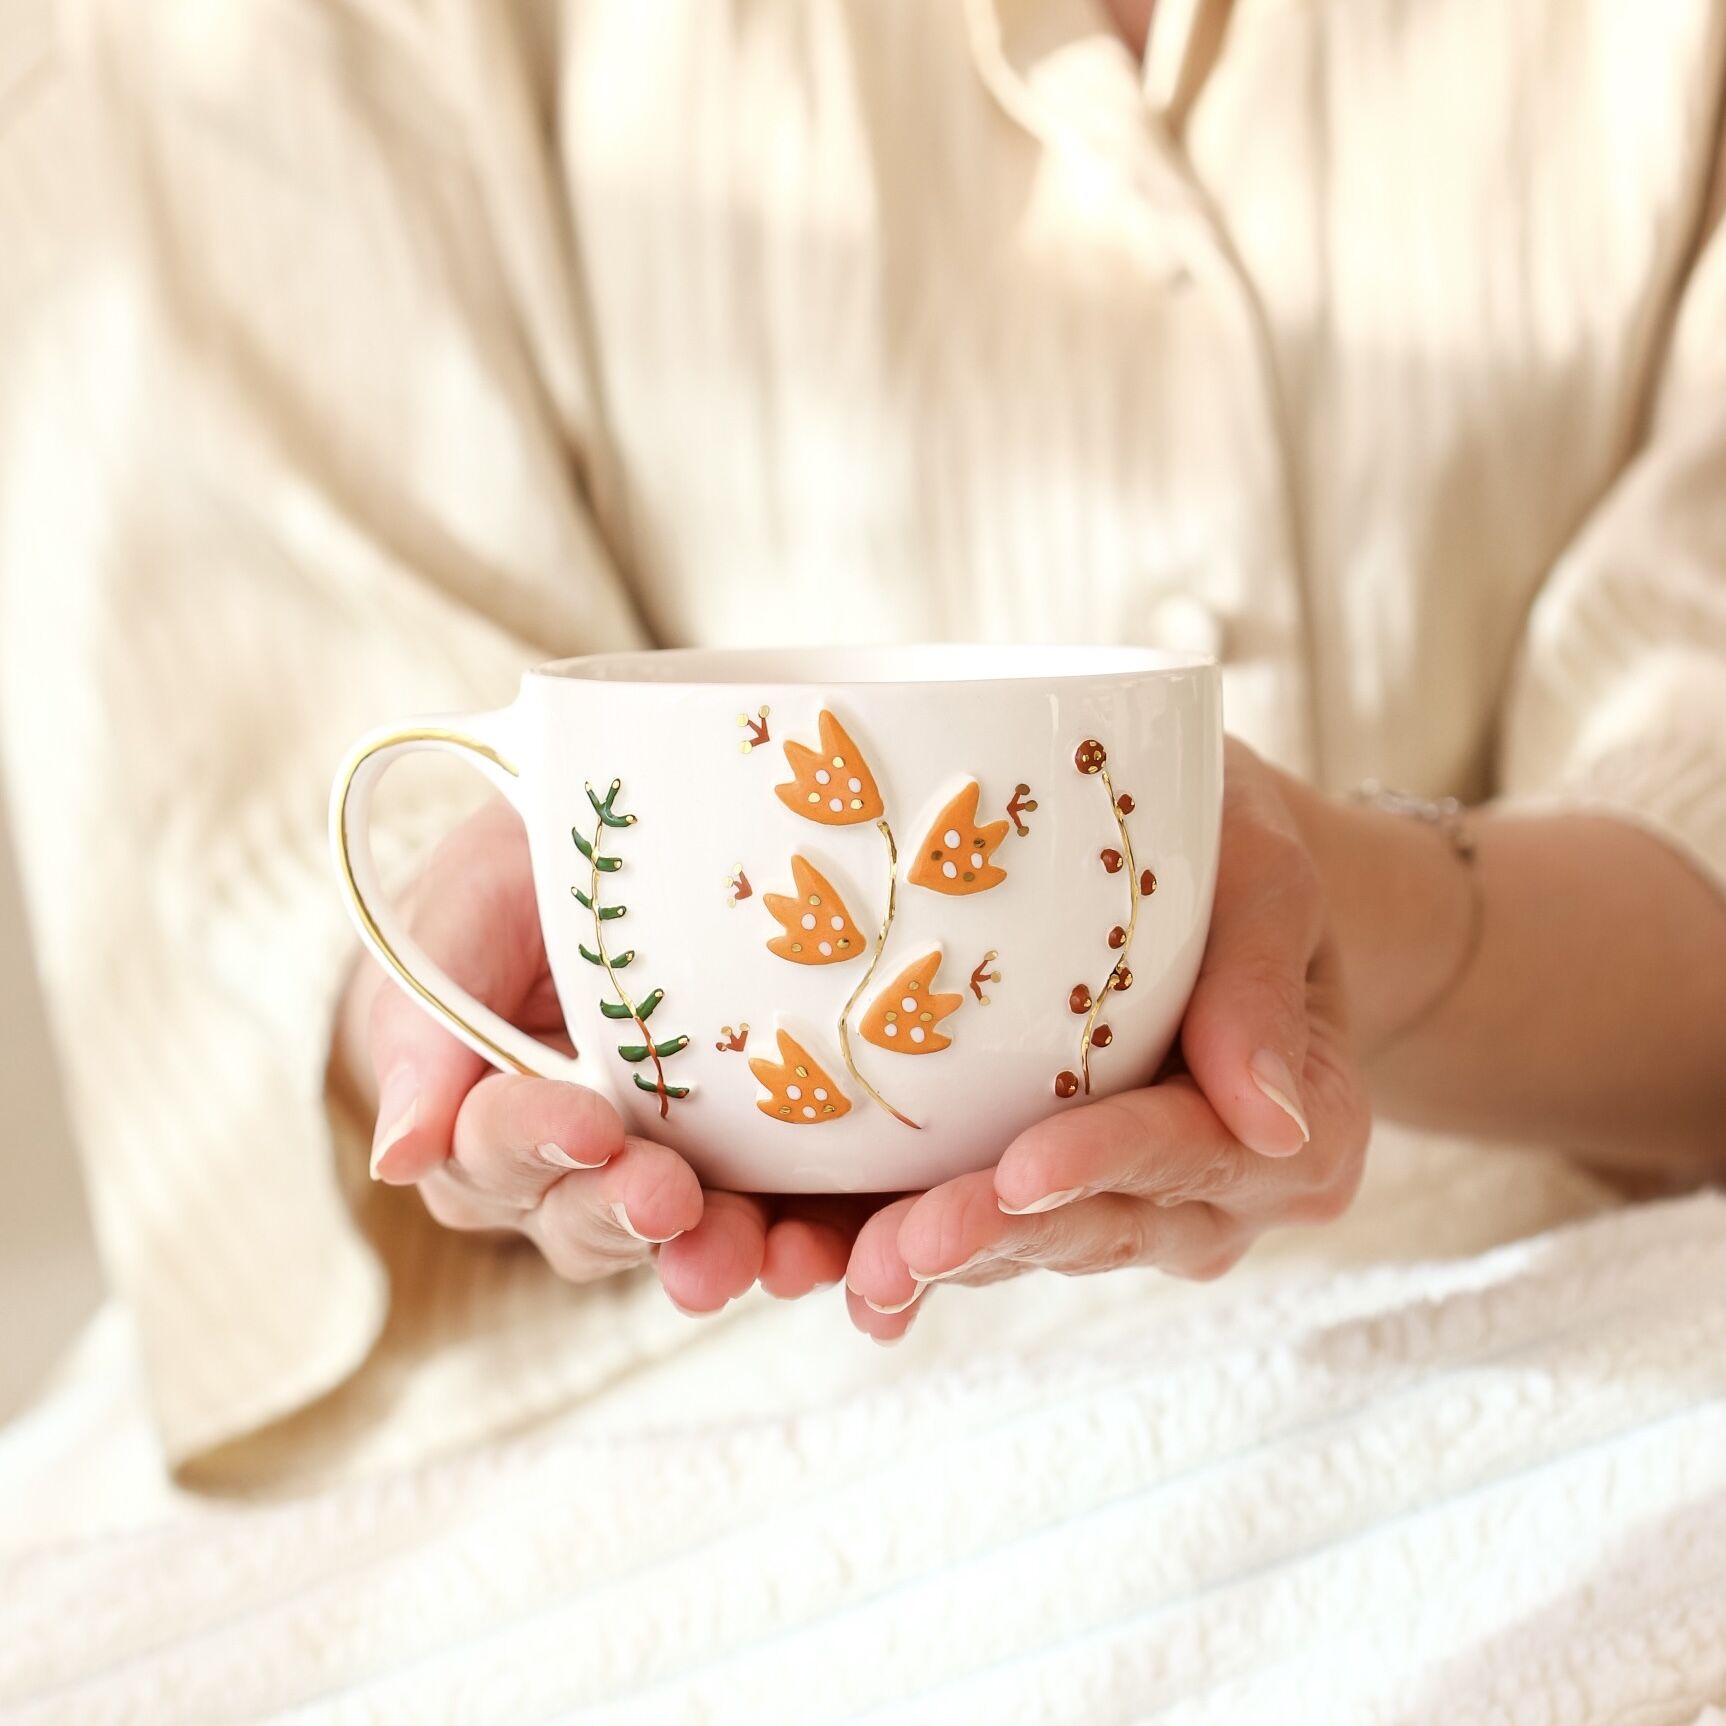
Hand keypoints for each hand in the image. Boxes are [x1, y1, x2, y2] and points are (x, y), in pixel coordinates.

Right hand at [332, 797, 859, 1309]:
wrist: (625, 854)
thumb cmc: (526, 871)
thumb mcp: (473, 898)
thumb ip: (424, 1016)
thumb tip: (396, 1159)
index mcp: (466, 1108)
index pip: (487, 1145)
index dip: (533, 1137)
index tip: (587, 1123)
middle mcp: (545, 1166)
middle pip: (569, 1215)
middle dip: (615, 1208)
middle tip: (666, 1193)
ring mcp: (634, 1174)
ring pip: (652, 1237)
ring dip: (695, 1244)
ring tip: (738, 1243)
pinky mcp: (724, 1170)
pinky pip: (743, 1222)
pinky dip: (771, 1240)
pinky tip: (801, 1245)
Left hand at [841, 739, 1371, 1340]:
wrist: (1211, 878)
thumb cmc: (1240, 857)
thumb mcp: (1272, 880)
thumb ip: (1262, 984)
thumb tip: (1275, 1119)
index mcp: (1302, 1129)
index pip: (1199, 1151)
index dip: (1108, 1161)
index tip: (1023, 1168)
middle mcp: (1220, 1195)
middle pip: (1108, 1224)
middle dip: (1003, 1234)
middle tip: (909, 1244)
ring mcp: (1136, 1208)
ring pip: (1040, 1245)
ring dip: (948, 1261)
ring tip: (862, 1268)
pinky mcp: (1055, 1198)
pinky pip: (995, 1240)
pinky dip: (921, 1263)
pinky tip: (858, 1291)